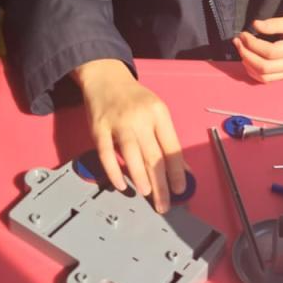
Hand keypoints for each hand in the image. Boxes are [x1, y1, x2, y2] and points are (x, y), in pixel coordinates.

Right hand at [73, 59, 186, 212]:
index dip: (177, 171)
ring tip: (147, 193)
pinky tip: (121, 184)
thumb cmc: (135, 99)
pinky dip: (114, 171)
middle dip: (161, 184)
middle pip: (153, 155)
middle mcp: (141, 117)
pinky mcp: (98, 128)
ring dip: (140, 177)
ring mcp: (118, 122)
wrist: (106, 77)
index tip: (181, 190)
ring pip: (132, 154)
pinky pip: (106, 153)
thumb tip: (183, 170)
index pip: (172, 147)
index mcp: (159, 114)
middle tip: (164, 205)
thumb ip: (167, 141)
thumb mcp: (157, 113)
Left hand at [234, 13, 282, 82]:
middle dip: (247, 55)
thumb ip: (276, 23)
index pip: (271, 52)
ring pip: (264, 77)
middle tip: (238, 41)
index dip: (253, 44)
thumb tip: (255, 25)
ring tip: (241, 49)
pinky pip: (268, 79)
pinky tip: (249, 59)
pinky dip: (254, 71)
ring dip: (248, 64)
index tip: (244, 34)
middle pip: (265, 68)